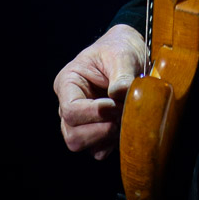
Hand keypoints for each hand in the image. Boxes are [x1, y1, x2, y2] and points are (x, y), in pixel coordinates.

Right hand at [54, 24, 145, 159]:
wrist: (130, 51)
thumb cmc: (120, 48)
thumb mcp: (122, 54)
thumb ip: (121, 75)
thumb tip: (120, 96)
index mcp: (68, 83)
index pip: (70, 110)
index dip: (93, 113)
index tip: (115, 104)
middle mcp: (69, 104)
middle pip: (72, 134)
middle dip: (100, 129)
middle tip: (123, 113)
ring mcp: (81, 120)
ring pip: (82, 144)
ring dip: (106, 137)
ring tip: (125, 118)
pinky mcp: (96, 131)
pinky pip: (97, 150)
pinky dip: (111, 144)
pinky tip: (124, 126)